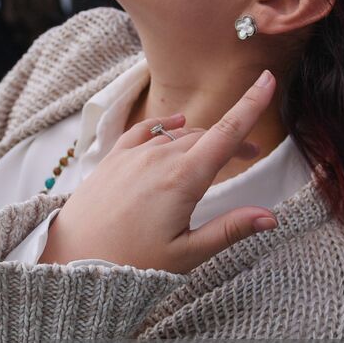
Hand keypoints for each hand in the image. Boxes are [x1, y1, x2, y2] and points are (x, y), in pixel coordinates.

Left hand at [40, 71, 279, 273]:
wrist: (72, 259)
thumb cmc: (132, 263)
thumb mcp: (187, 254)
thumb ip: (229, 230)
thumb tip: (271, 216)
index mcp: (183, 179)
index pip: (226, 133)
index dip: (251, 105)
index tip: (268, 78)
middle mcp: (158, 158)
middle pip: (205, 136)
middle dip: (232, 140)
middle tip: (251, 155)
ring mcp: (132, 155)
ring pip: (177, 136)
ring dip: (200, 141)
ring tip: (214, 156)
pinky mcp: (112, 159)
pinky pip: (144, 132)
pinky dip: (165, 127)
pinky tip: (176, 126)